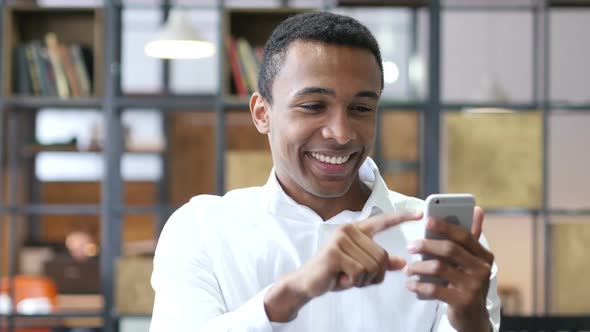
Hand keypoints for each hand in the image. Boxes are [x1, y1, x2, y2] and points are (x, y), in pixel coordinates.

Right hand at [264, 210, 422, 321]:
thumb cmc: (335, 273)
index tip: (420, 213)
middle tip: (355, 277)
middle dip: (374, 274)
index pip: (383, 221)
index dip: (402, 217)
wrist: (307, 282)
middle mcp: (349, 230)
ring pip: (373, 266)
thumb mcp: (361, 269)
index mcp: (356, 230)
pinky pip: (360, 272)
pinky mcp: (335, 253)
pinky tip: (340, 279)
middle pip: (382, 256)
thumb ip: (380, 264)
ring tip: (346, 276)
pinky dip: (354, 282)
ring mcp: (341, 239)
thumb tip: (403, 263)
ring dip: (363, 280)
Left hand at [405, 207, 493, 331]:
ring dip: (419, 267)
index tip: (426, 220)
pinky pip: (434, 289)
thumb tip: (478, 209)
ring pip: (439, 268)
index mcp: (484, 255)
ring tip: (408, 269)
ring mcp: (474, 286)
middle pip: (450, 249)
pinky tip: (410, 284)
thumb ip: (471, 237)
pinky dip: (419, 285)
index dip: (445, 226)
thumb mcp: (472, 261)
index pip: (464, 235)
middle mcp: (482, 269)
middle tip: (410, 246)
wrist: (473, 318)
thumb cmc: (467, 283)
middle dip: (427, 245)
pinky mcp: (462, 301)